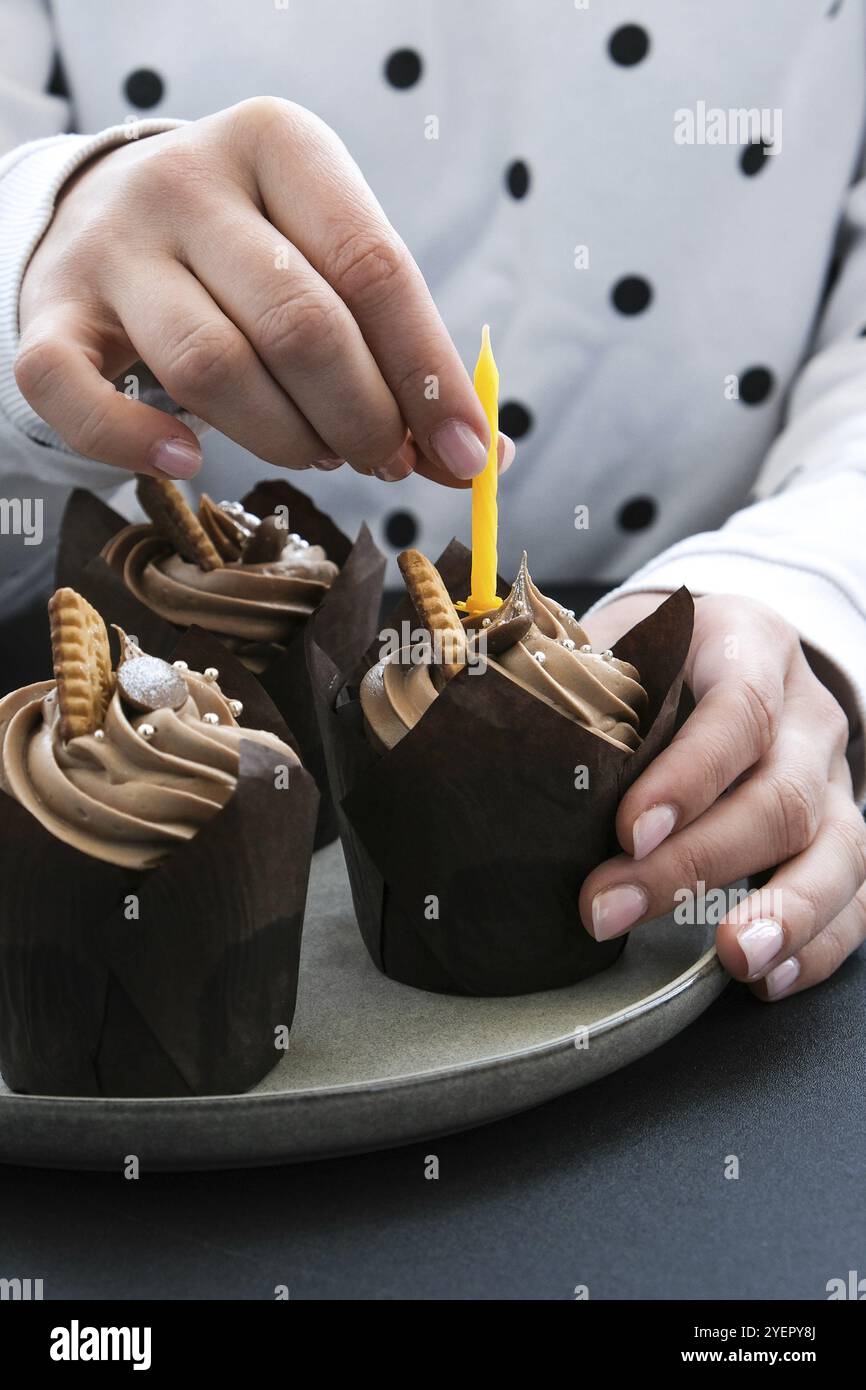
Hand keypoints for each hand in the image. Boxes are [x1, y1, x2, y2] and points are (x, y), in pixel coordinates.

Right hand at [16, 98, 512, 486]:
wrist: (110, 217)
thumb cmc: (252, 256)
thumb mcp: (330, 263)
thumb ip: (399, 349)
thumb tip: (481, 460)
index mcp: (279, 144)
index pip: (374, 266)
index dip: (428, 375)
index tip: (464, 457)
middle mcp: (188, 181)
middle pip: (300, 324)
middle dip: (364, 418)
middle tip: (384, 460)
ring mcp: (112, 245)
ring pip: (211, 368)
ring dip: (284, 440)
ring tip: (317, 452)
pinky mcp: (51, 310)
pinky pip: (78, 393)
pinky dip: (135, 443)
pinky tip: (186, 461)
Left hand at [580, 591, 865, 1000]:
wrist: (720, 654)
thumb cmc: (651, 662)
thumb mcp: (615, 647)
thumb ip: (580, 688)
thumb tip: (500, 744)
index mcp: (747, 645)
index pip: (738, 708)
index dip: (689, 775)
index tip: (628, 831)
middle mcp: (807, 711)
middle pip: (780, 793)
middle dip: (697, 863)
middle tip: (611, 910)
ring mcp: (834, 777)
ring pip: (838, 849)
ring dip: (786, 911)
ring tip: (733, 958)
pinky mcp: (842, 832)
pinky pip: (855, 895)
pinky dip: (818, 943)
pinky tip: (769, 979)